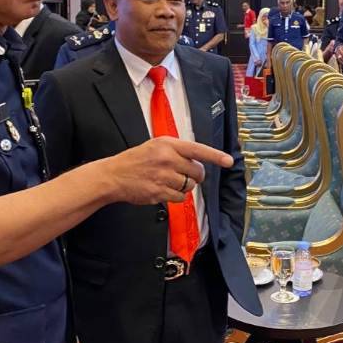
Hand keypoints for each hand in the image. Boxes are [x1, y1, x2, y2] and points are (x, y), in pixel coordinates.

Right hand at [107, 137, 233, 204]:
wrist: (113, 175)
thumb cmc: (135, 160)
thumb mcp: (155, 146)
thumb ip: (176, 150)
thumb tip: (197, 160)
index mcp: (167, 144)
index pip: (197, 149)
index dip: (215, 156)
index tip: (228, 161)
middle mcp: (167, 159)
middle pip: (197, 171)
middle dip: (195, 176)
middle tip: (184, 175)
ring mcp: (163, 176)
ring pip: (189, 186)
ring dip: (183, 187)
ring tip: (168, 181)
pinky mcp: (159, 192)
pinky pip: (180, 198)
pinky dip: (176, 197)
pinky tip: (163, 190)